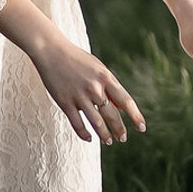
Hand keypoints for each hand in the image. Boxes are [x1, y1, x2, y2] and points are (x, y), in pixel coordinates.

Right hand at [28, 31, 145, 145]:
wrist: (51, 50)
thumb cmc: (76, 59)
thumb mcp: (97, 67)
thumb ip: (109, 85)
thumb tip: (122, 106)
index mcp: (105, 77)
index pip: (125, 101)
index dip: (135, 116)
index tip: (141, 127)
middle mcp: (94, 88)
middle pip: (112, 115)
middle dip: (119, 130)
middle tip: (123, 138)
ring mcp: (79, 96)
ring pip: (97, 123)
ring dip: (104, 135)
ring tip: (108, 141)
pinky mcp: (65, 102)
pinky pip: (78, 124)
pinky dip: (85, 134)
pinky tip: (89, 138)